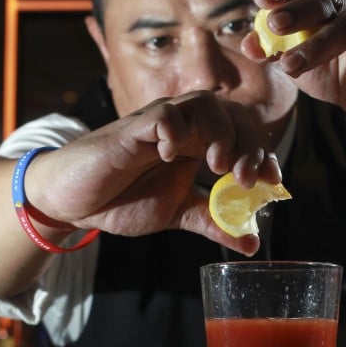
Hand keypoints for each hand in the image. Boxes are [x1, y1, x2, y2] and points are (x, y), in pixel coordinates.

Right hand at [28, 90, 281, 255]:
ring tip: (218, 166)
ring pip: (203, 103)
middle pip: (231, 113)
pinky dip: (174, 130)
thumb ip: (213, 222)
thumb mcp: (176, 214)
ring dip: (220, 132)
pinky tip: (171, 155)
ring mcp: (158, 124)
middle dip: (248, 143)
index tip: (271, 183)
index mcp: (199, 143)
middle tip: (244, 179)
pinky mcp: (131, 129)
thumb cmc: (122, 200)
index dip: (263, 153)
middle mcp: (184, 127)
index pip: (243, 133)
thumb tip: (252, 243)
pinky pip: (162, 114)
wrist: (74, 202)